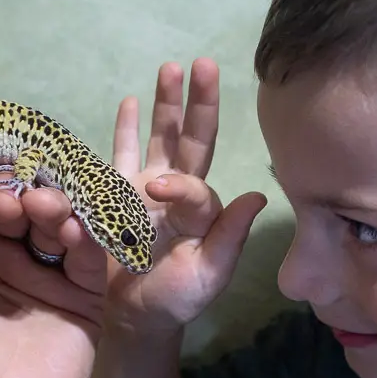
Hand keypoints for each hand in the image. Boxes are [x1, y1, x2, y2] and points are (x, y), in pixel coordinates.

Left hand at [0, 121, 107, 377]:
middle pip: (14, 197)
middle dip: (16, 188)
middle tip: (13, 204)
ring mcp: (38, 275)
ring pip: (54, 218)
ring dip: (52, 203)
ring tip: (45, 211)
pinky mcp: (78, 296)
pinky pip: (88, 253)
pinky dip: (85, 235)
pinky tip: (73, 234)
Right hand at [105, 58, 267, 333]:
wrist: (139, 313)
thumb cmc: (178, 297)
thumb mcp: (210, 272)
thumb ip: (230, 235)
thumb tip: (258, 195)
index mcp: (202, 206)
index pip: (193, 177)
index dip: (178, 180)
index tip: (157, 192)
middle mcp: (178, 188)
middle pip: (191, 138)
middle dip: (197, 102)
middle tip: (203, 64)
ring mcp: (146, 186)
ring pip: (159, 137)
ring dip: (164, 104)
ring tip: (169, 68)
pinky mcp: (118, 194)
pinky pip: (122, 155)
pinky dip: (125, 129)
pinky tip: (130, 100)